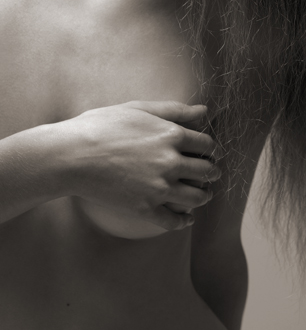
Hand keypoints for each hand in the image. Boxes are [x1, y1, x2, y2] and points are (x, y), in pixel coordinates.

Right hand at [55, 101, 219, 230]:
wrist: (71, 156)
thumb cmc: (101, 126)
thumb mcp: (139, 108)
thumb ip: (174, 110)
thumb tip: (204, 109)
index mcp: (171, 135)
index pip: (206, 144)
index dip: (210, 148)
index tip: (207, 151)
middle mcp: (171, 162)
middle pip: (206, 170)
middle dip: (211, 171)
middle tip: (210, 172)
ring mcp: (159, 187)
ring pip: (196, 197)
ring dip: (204, 195)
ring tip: (203, 194)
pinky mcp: (144, 208)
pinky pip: (173, 220)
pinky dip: (184, 220)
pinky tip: (186, 217)